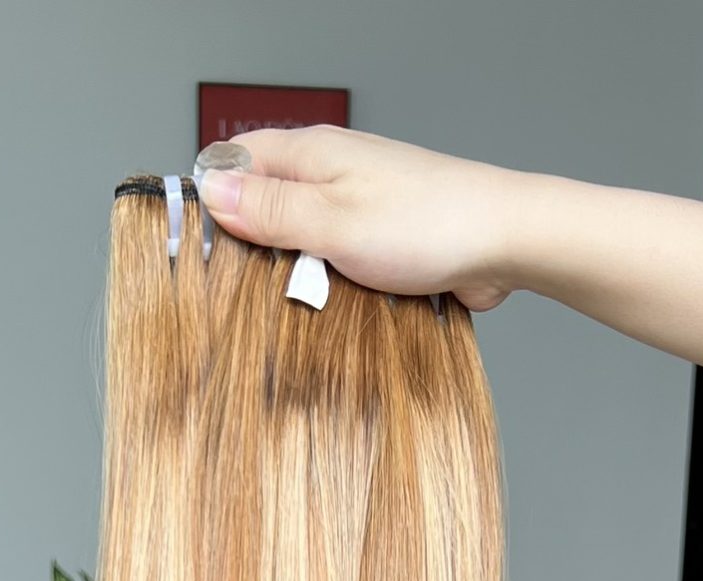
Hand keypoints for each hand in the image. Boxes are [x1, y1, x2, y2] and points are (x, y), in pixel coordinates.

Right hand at [194, 126, 529, 309]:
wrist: (503, 241)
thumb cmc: (428, 223)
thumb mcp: (333, 221)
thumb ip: (271, 211)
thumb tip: (212, 192)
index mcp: (311, 153)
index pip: (234, 163)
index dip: (212, 202)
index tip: (199, 248)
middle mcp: (331, 173)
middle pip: (265, 205)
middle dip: (252, 245)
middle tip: (244, 288)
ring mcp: (357, 205)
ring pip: (301, 238)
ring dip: (294, 271)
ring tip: (290, 300)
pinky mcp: (381, 239)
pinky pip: (337, 261)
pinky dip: (328, 283)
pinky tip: (329, 305)